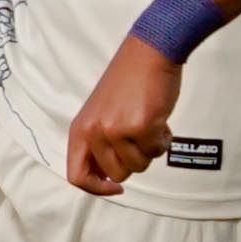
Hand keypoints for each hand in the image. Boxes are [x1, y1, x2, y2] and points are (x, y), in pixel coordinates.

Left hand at [66, 40, 181, 195]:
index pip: (77, 176)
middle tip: (139, 137)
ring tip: (149, 123)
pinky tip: (160, 120)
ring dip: (150, 149)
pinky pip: (157, 151)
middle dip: (134, 161)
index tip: (116, 187)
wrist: (149, 52)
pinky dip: (163, 140)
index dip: (97, 188)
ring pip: (139, 165)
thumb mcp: (101, 113)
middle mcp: (95, 131)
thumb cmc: (128, 82)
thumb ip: (100, 143)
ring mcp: (117, 130)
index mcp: (80, 129)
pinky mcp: (141, 126)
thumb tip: (109, 178)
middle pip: (117, 174)